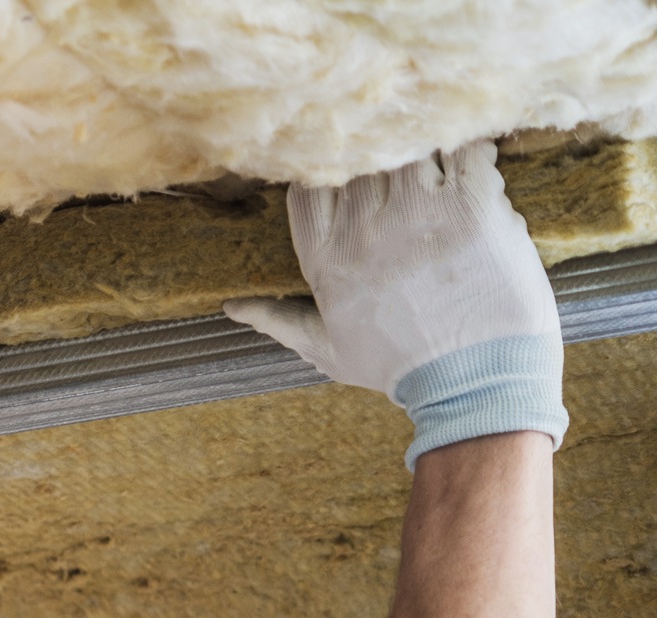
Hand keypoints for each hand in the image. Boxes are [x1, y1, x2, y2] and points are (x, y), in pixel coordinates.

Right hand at [225, 141, 566, 467]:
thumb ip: (278, 320)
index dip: (329, 170)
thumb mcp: (327, 348)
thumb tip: (232, 308)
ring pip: (413, 145)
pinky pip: (466, 148)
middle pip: (364, 156)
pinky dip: (472, 147)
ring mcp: (417, 213)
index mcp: (325, 258)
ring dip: (429, 145)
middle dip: (383, 152)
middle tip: (404, 158)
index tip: (350, 173)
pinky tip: (476, 162)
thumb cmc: (400, 365)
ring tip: (442, 158)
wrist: (474, 380)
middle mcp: (364, 229)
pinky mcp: (472, 206)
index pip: (310, 184)